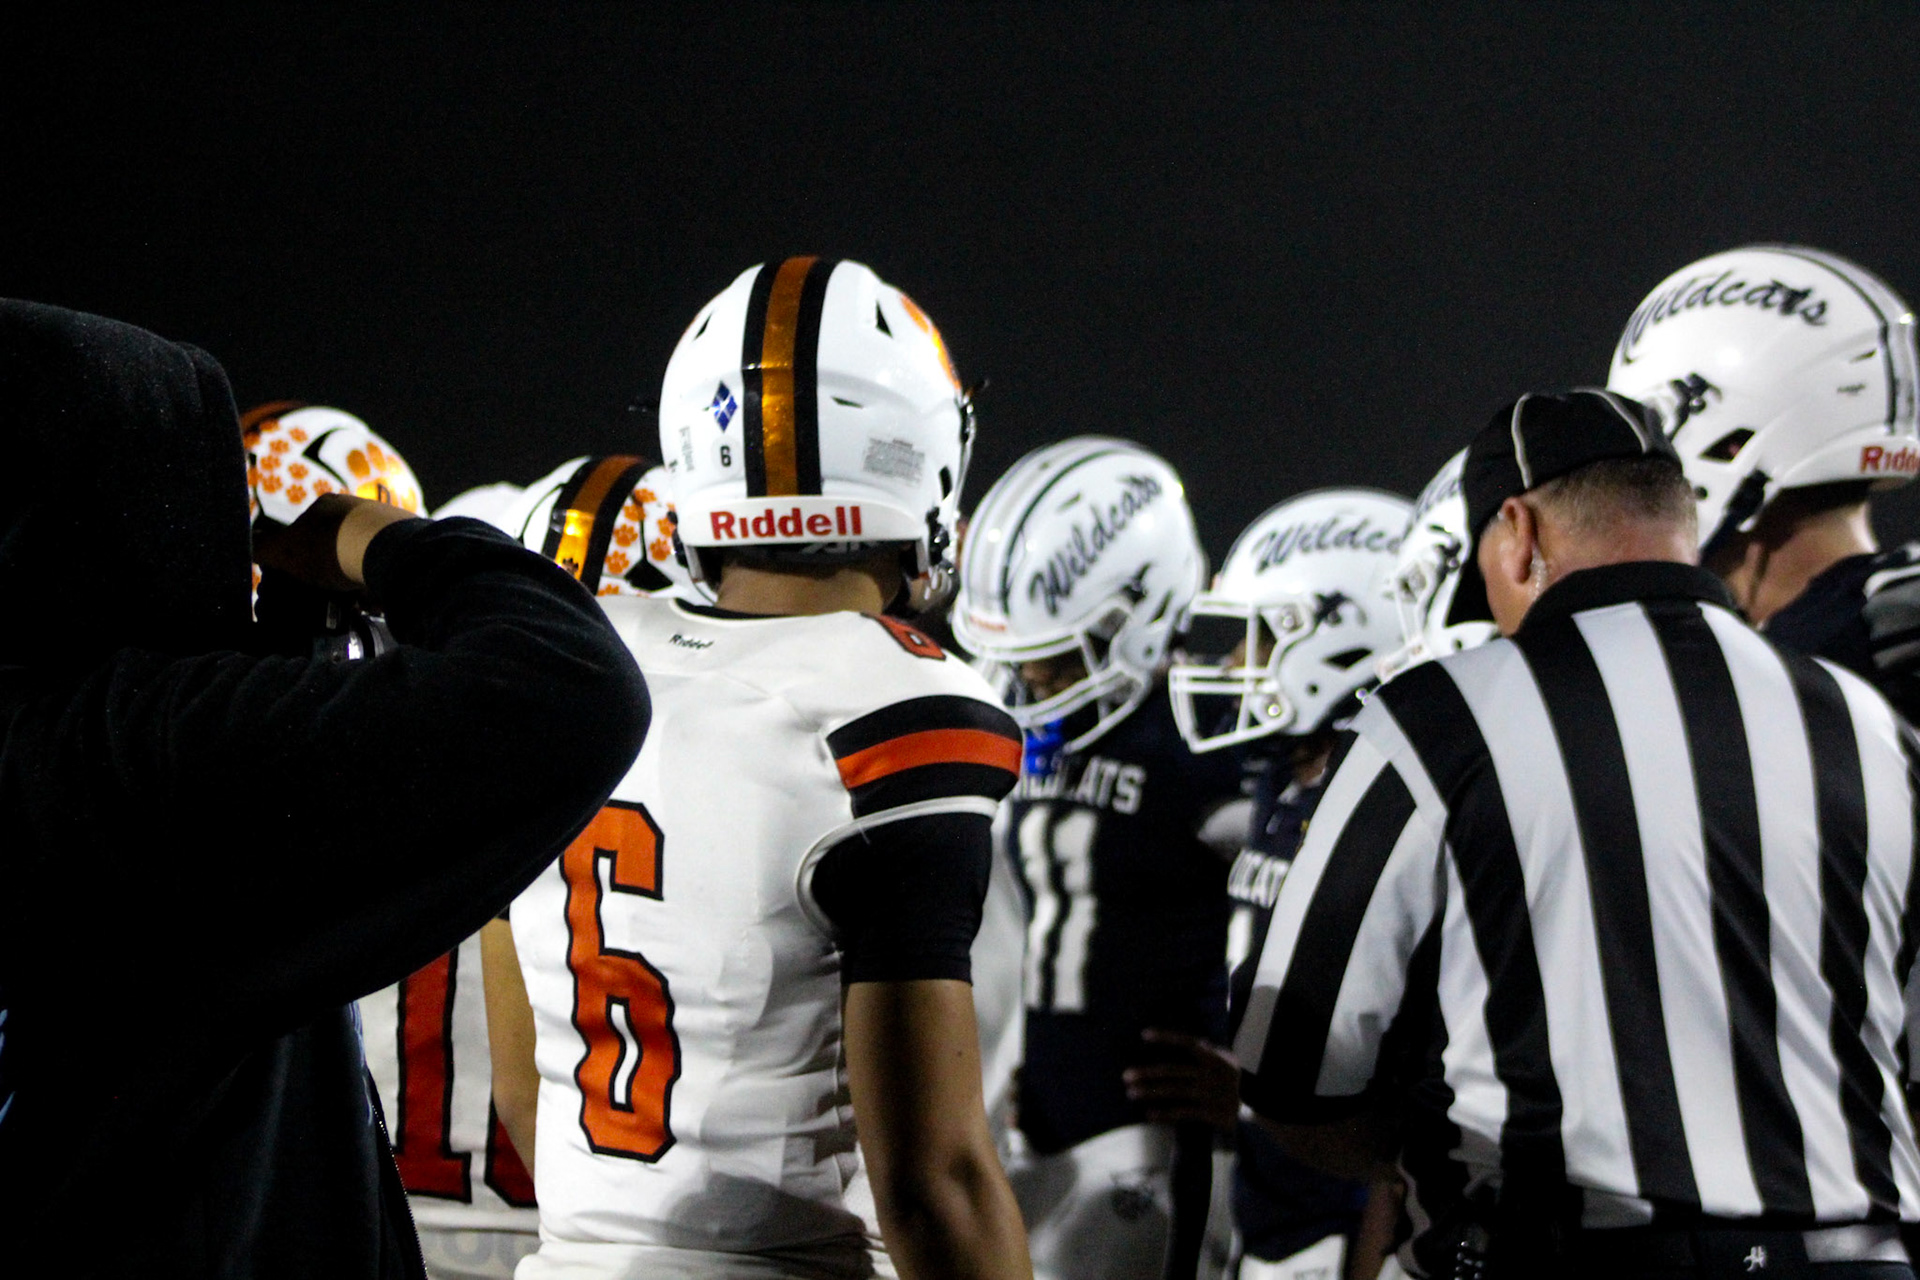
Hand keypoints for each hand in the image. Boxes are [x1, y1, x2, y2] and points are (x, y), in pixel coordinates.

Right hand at [253, 494, 419, 590]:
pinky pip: (383, 570)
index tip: (301, 580)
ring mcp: (385, 526)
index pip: (304, 531)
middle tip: (327, 594)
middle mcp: (357, 510)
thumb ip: (264, 548)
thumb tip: (250, 545)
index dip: (299, 558)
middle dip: (330, 571)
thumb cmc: (331, 547)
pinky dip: (376, 585)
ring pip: (361, 559)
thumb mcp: (285, 550)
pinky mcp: (406, 547)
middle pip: (335, 545)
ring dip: (354, 580)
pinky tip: (372, 599)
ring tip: (350, 601)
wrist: (390, 551)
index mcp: (326, 505)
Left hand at [1123, 1028, 1239, 1135]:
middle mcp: (1214, 1074)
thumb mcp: (1224, 1060)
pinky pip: (1184, 1112)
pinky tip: (1149, 1113)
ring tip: (1131, 1093)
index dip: (1167, 1037)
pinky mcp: (1213, 1114)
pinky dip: (1166, 1113)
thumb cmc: (1228, 1079)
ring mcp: (1213, 1094)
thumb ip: (1204, 1050)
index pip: (1189, 1042)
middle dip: (1148, 1073)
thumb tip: (1173, 1040)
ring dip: (1151, 1092)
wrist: (1252, 1109)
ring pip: (1176, 1092)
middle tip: (1126, 1076)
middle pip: (1175, 1071)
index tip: (1144, 1035)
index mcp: (1216, 1057)